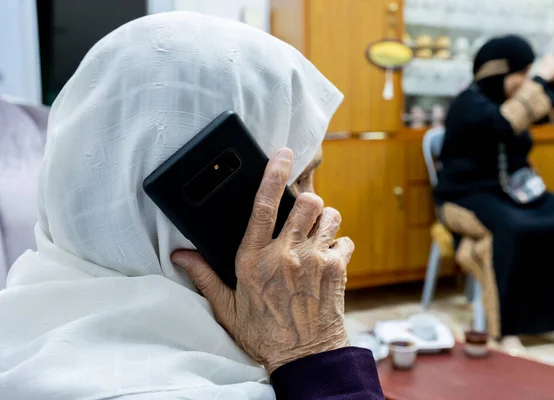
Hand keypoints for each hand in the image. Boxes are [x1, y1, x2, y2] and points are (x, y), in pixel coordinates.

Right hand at [172, 148, 353, 373]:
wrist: (305, 356)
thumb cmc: (264, 334)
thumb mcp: (227, 307)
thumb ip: (204, 276)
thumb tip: (179, 256)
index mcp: (254, 259)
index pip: (263, 205)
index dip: (272, 174)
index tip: (282, 153)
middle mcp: (285, 254)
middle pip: (306, 202)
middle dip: (306, 201)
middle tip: (301, 216)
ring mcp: (314, 260)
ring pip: (330, 215)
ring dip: (323, 221)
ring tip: (314, 237)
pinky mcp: (337, 269)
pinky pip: (344, 240)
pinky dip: (338, 245)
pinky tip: (327, 260)